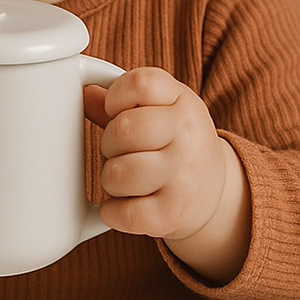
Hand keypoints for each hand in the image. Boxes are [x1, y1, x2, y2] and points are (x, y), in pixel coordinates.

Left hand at [84, 67, 249, 282]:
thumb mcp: (159, 110)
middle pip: (122, 130)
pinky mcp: (172, 215)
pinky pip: (121, 212)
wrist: (214, 193)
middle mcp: (188, 136)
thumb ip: (120, 102)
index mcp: (183, 101)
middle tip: (121, 150)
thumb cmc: (175, 142)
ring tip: (126, 177)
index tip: (115, 110)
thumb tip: (85, 93)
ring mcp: (183, 177)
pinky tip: (126, 203)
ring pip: (116, 173)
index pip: (140, 84)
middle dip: (108, 143)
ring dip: (110, 178)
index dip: (115, 97)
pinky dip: (112, 211)